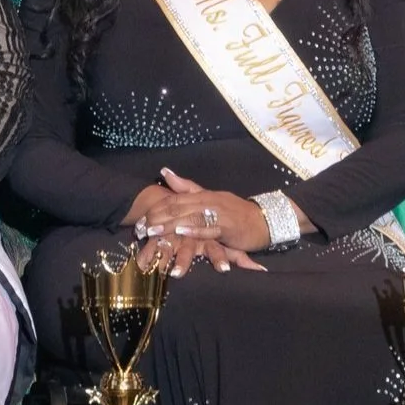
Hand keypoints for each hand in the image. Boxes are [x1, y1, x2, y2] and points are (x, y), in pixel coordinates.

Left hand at [133, 169, 267, 271]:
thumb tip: (164, 172)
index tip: (139, 220)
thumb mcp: (210, 197)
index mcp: (203, 195)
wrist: (264, 221)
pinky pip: (210, 228)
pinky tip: (182, 231)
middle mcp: (209, 201)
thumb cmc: (235, 213)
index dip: (156, 208)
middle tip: (140, 228)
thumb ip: (187, 187)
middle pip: (178, 207)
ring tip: (152, 232)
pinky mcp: (228, 228)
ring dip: (170, 224)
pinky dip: (195, 229)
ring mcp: (218, 213)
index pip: (175, 199)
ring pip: (190, 217)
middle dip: (157, 218)